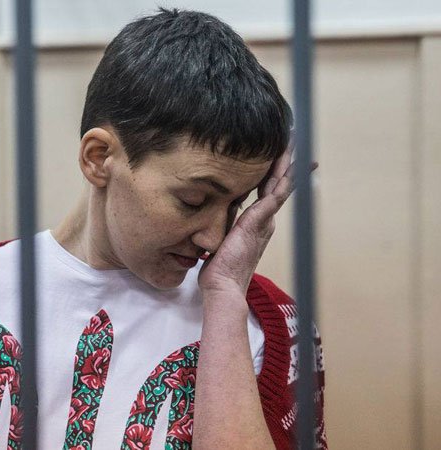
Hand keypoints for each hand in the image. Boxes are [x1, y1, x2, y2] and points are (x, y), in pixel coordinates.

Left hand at [198, 144, 310, 295]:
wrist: (222, 285)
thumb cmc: (220, 267)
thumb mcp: (222, 238)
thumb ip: (226, 223)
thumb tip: (220, 210)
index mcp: (256, 222)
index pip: (267, 190)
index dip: (273, 171)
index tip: (278, 154)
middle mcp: (264, 220)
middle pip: (279, 184)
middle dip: (286, 161)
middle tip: (293, 139)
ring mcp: (264, 221)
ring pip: (280, 185)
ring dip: (287, 163)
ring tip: (294, 143)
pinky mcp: (258, 222)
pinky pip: (274, 194)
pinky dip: (281, 177)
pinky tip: (286, 162)